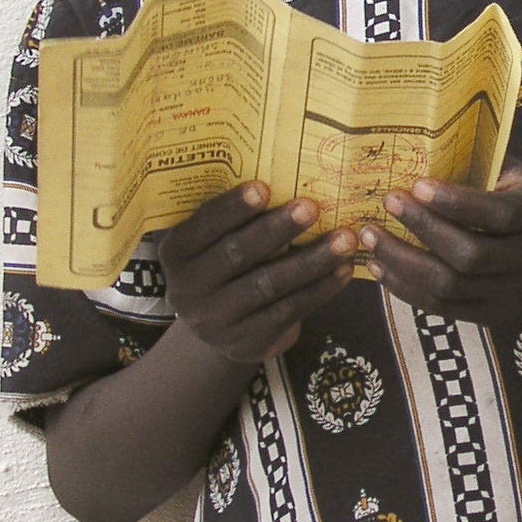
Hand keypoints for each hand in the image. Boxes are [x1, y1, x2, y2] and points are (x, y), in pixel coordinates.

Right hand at [156, 183, 356, 364]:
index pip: (203, 225)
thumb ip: (238, 220)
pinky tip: (343, 270)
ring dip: (311, 260)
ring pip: (268, 285)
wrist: (223, 329)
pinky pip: (288, 311)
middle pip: (237, 254)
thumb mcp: (216, 243)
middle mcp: (188, 288)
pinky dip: (320, 289)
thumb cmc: (228, 267)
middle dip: (277, 229)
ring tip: (344, 238)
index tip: (264, 187)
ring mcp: (215, 320)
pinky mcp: (245, 343)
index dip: (232, 207)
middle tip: (312, 207)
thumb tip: (290, 178)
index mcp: (177, 252)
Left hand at [361, 161, 521, 330]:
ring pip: (452, 286)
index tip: (416, 184)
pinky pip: (444, 308)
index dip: (455, 202)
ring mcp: (513, 292)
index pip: (498, 213)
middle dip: (422, 230)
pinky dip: (407, 289)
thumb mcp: (516, 174)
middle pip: (470, 255)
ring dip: (404, 263)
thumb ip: (480, 160)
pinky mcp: (496, 315)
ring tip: (371, 238)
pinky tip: (382, 268)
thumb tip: (420, 134)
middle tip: (385, 204)